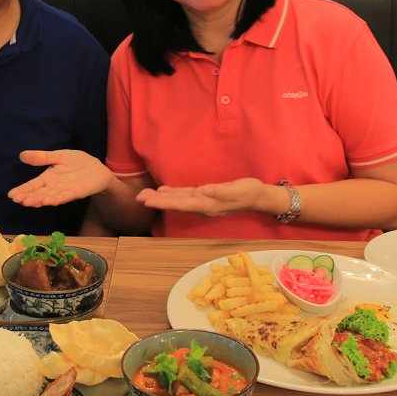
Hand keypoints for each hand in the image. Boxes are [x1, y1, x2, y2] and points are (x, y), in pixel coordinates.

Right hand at [8, 149, 112, 207]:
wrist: (96, 168)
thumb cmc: (77, 162)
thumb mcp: (58, 156)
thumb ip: (42, 157)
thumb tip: (22, 155)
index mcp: (48, 178)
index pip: (33, 185)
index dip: (22, 190)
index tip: (11, 195)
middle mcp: (54, 187)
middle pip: (39, 193)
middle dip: (28, 197)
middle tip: (17, 200)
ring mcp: (64, 191)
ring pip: (49, 196)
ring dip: (39, 200)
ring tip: (28, 202)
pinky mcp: (76, 192)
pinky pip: (65, 196)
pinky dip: (57, 199)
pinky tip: (48, 201)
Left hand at [136, 178, 267, 217]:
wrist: (259, 197)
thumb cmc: (250, 191)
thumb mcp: (239, 190)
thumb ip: (222, 191)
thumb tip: (204, 190)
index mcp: (208, 204)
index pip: (181, 203)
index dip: (164, 202)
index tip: (148, 201)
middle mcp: (202, 205)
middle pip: (175, 204)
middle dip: (156, 202)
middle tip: (137, 198)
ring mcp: (202, 202)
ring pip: (178, 201)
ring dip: (161, 199)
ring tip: (144, 195)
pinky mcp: (204, 197)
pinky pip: (184, 196)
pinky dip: (172, 194)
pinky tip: (163, 192)